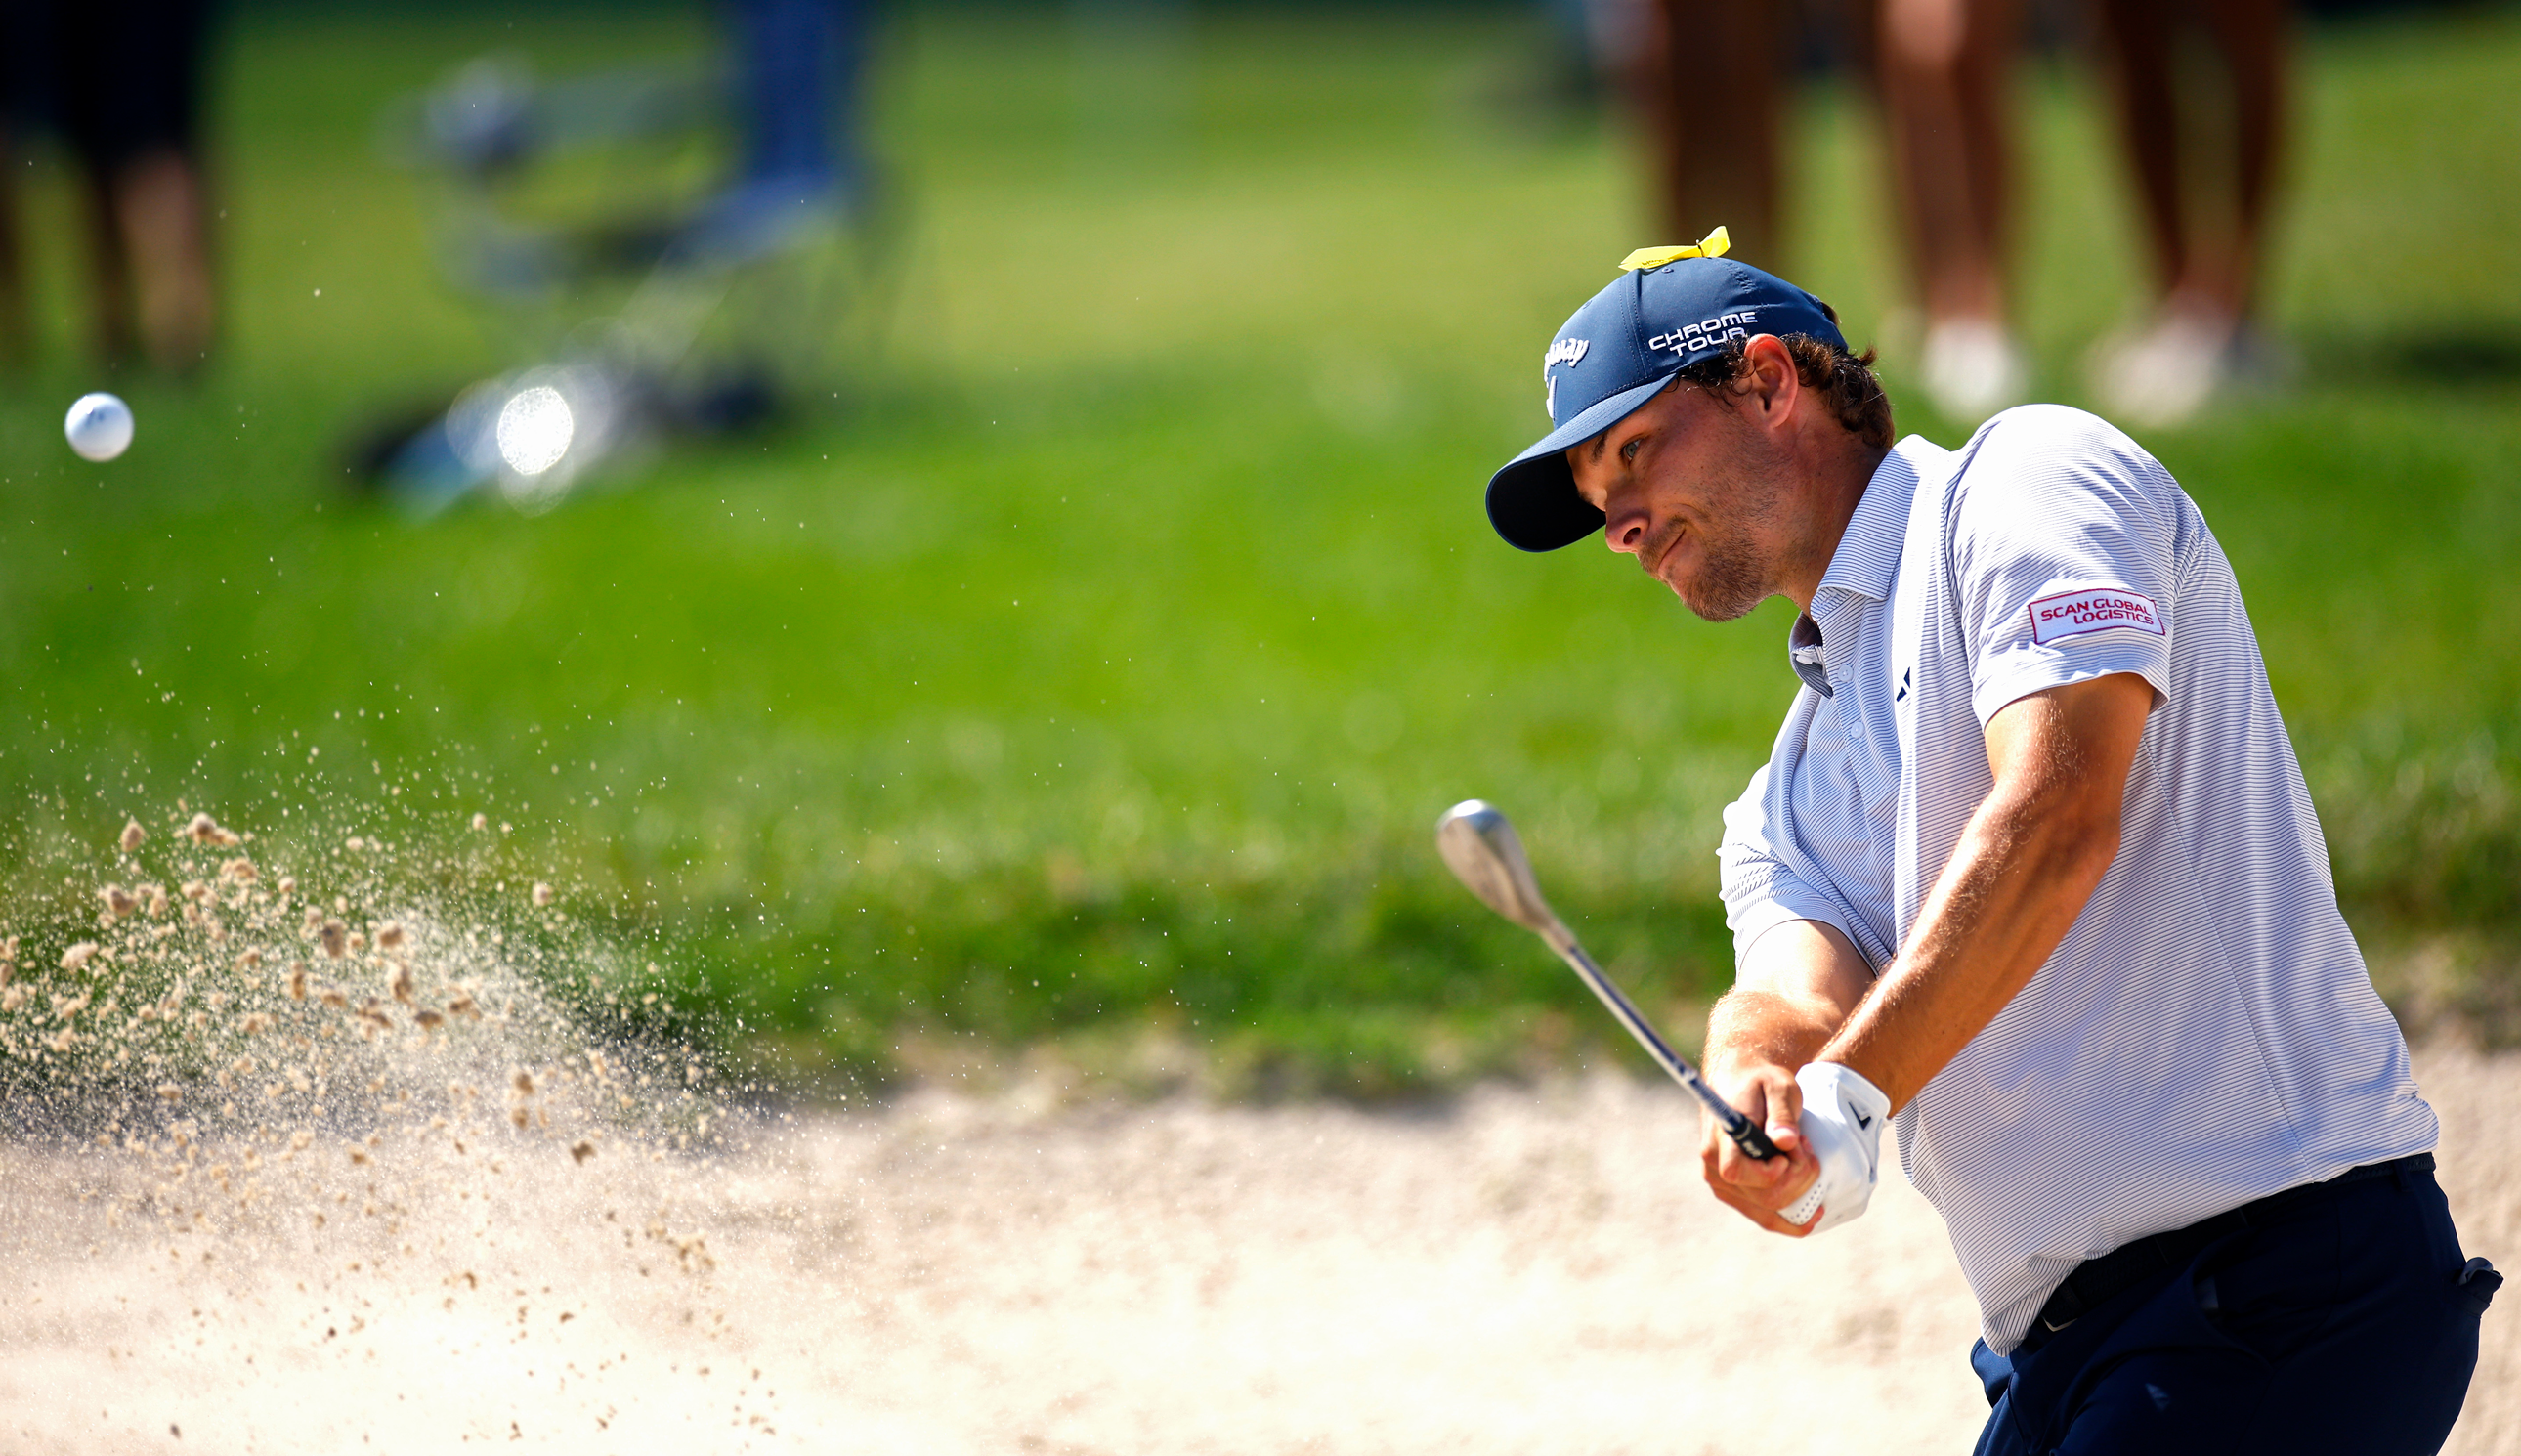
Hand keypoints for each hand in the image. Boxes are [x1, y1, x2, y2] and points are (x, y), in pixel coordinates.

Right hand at [1699, 1060, 1823, 1236]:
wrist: (1738, 1083)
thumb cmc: (1760, 1082)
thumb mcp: (1777, 1085)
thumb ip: (1782, 1112)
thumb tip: (1785, 1141)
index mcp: (1720, 1138)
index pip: (1737, 1172)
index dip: (1771, 1172)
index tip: (1791, 1150)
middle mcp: (1713, 1166)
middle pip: (1763, 1197)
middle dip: (1797, 1179)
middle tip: (1806, 1148)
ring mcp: (1721, 1183)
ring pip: (1766, 1210)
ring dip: (1797, 1190)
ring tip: (1803, 1158)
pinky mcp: (1732, 1191)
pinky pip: (1763, 1216)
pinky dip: (1789, 1220)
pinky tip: (1811, 1216)